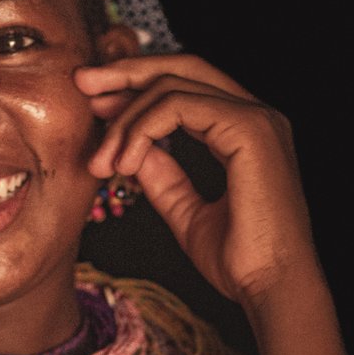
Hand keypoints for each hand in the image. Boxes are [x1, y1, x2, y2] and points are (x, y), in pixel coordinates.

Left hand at [74, 53, 319, 307]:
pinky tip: (123, 162)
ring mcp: (256, 118)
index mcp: (245, 131)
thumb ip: (162, 177)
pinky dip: (141, 130)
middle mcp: (256, 116)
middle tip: (82, 82)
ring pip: (173, 86)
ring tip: (101, 161)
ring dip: (125, 120)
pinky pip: (178, 106)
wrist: (271, 287)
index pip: (187, 86)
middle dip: (126, 72)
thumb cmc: (239, 261)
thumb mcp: (185, 212)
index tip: (96, 105)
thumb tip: (130, 151)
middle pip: (182, 67)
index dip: (138, 87)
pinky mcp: (250, 128)